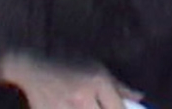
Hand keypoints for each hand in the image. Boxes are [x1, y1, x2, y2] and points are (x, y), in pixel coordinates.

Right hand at [0, 52, 143, 108]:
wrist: (31, 68)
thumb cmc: (67, 67)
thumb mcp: (95, 68)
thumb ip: (118, 86)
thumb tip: (140, 98)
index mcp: (97, 81)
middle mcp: (83, 96)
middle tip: (98, 108)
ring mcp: (65, 108)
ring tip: (82, 106)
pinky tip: (72, 107)